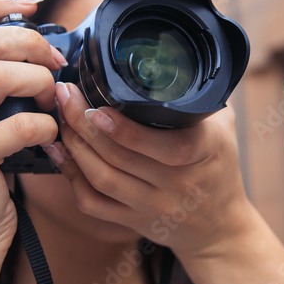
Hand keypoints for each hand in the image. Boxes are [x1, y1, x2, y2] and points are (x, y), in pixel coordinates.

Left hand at [43, 82, 255, 260]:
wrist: (220, 227)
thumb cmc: (219, 168)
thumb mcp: (224, 131)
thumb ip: (203, 99)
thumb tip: (183, 56)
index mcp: (204, 154)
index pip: (169, 146)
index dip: (127, 130)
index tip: (99, 107)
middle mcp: (178, 183)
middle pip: (121, 157)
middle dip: (84, 123)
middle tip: (65, 93)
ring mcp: (154, 206)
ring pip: (102, 178)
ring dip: (75, 145)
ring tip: (60, 116)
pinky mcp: (134, 222)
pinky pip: (95, 204)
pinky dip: (72, 177)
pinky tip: (59, 152)